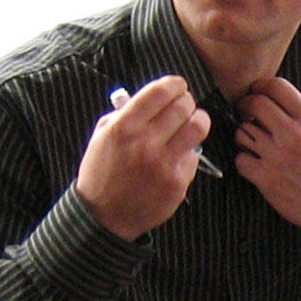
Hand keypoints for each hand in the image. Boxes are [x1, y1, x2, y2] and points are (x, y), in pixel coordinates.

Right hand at [75, 76, 211, 240]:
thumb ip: (124, 113)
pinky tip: (178, 155)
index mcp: (124, 127)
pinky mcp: (177, 182)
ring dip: (198, 120)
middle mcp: (145, 143)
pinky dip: (189, 151)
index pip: (160, 92)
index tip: (179, 86)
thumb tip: (153, 98)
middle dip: (187, 101)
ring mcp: (163, 163)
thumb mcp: (102, 136)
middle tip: (185, 105)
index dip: (175, 84)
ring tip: (192, 122)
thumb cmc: (102, 172)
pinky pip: (194, 156)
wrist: (104, 216)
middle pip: (183, 106)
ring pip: (198, 127)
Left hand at [232, 77, 300, 231]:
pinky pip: (241, 159)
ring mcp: (277, 157)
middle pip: (255, 104)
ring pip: (243, 131)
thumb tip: (273, 99)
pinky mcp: (265, 178)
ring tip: (256, 144)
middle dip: (246, 106)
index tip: (256, 92)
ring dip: (245, 136)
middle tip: (246, 113)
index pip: (277, 87)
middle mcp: (293, 135)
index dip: (261, 86)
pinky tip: (256, 164)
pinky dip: (245, 161)